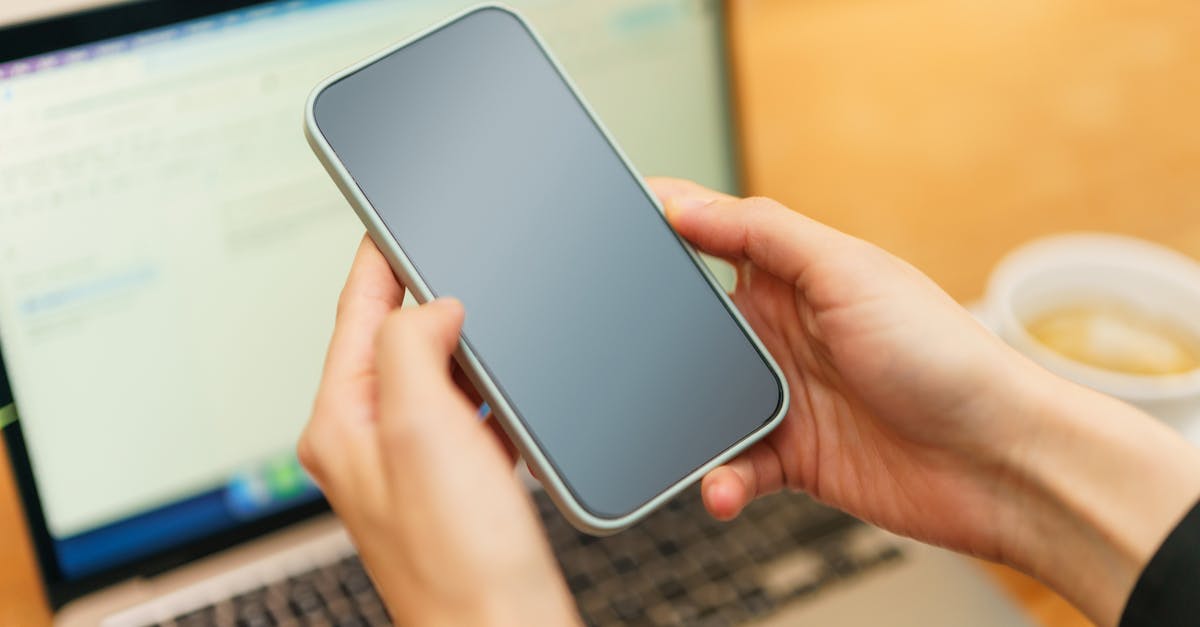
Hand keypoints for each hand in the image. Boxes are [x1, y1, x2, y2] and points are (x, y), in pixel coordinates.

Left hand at [298, 237, 576, 626]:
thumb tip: (433, 305)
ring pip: (437, 376)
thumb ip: (412, 347)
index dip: (377, 259)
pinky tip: (513, 389)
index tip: (390, 213)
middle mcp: (372, 441)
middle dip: (424, 294)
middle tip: (450, 249)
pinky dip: (490, 390)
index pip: (356, 314)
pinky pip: (470, 414)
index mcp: (344, 422)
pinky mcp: (460, 483)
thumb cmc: (458, 559)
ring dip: (463, 342)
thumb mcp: (420, 428)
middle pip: (394, 340)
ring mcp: (417, 464)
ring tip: (489, 308)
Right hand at [651, 178, 1199, 625]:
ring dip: (683, 425)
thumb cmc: (943, 355)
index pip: (711, 243)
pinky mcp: (793, 456)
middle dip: (653, 344)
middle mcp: (783, 332)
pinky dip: (721, 481)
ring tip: (675, 439)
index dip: (664, 236)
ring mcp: (786, 396)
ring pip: (701, 404)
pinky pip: (733, 467)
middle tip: (613, 356)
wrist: (1000, 461)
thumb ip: (762, 233)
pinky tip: (725, 488)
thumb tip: (682, 202)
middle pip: (692, 331)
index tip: (607, 238)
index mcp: (793, 276)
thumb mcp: (848, 272)